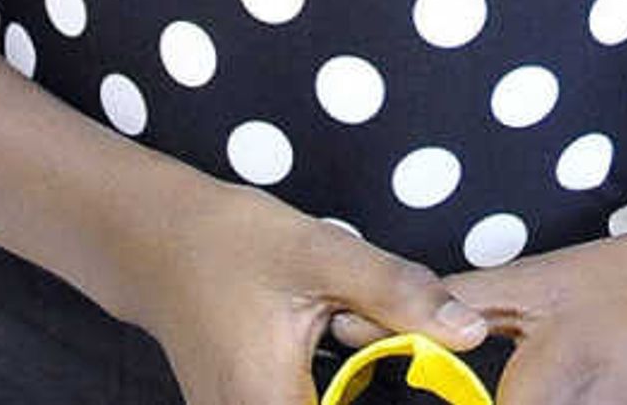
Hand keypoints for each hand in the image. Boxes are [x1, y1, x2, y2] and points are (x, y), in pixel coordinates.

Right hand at [136, 183, 492, 404]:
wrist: (156, 238)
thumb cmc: (232, 242)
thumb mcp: (323, 254)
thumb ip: (398, 294)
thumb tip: (470, 330)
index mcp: (267, 404)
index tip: (433, 391)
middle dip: (369, 400)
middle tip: (414, 361)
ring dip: (341, 401)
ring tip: (366, 365)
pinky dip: (324, 402)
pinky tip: (345, 380)